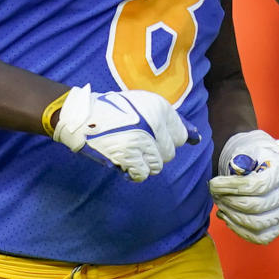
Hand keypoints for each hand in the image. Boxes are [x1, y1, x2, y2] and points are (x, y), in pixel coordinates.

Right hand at [49, 84, 199, 182]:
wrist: (83, 116)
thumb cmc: (115, 110)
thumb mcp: (144, 104)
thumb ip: (170, 120)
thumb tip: (196, 138)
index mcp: (160, 107)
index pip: (180, 136)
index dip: (166, 140)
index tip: (154, 139)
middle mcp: (154, 123)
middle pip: (169, 153)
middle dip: (156, 152)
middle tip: (138, 144)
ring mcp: (141, 140)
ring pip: (157, 165)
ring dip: (145, 163)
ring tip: (131, 152)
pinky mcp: (128, 156)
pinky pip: (142, 174)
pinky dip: (135, 172)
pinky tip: (126, 162)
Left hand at [208, 129, 278, 244]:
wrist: (270, 172)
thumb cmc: (258, 162)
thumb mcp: (250, 153)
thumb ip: (242, 160)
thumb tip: (236, 166)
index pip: (257, 185)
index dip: (231, 186)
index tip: (214, 184)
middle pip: (255, 206)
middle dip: (229, 201)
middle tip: (215, 195)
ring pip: (256, 224)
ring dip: (232, 216)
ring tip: (220, 205)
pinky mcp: (277, 228)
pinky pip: (258, 237)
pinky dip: (238, 229)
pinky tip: (228, 217)